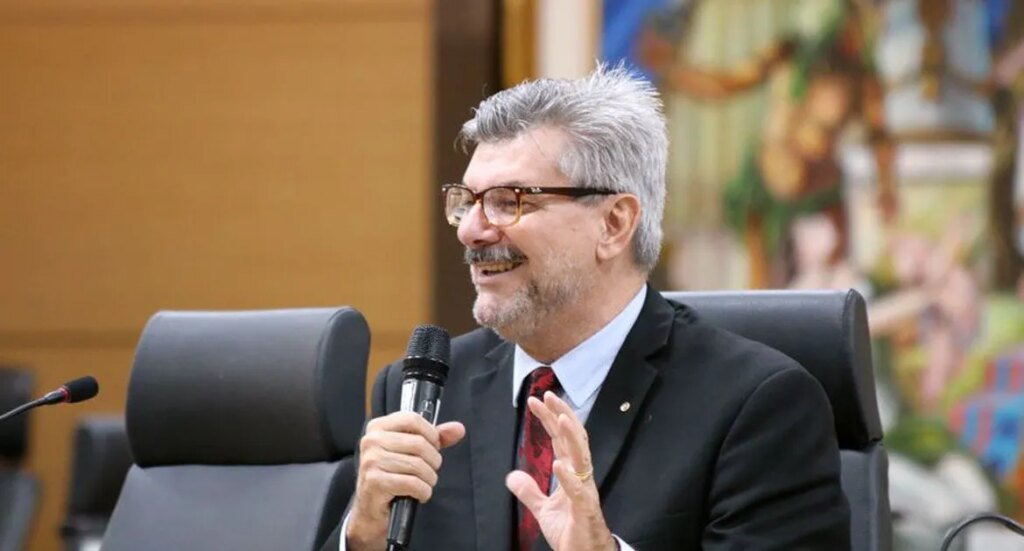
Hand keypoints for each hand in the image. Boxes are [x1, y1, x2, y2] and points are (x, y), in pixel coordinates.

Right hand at [346, 411, 465, 550]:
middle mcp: (371, 441)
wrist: (371, 507)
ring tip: (425, 483)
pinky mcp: (375, 481)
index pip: (412, 419)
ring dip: (429, 478)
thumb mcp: (411, 451)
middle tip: (430, 470)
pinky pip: (412, 483)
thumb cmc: (392, 475)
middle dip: (433, 460)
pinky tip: (419, 493)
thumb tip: (458, 429)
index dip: (431, 433)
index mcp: (378, 427)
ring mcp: (371, 461)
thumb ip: (434, 438)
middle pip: (419, 443)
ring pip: (417, 465)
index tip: (434, 446)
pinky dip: (423, 491)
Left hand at [506, 392, 616, 550]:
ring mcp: (585, 492)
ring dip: (571, 437)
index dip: (549, 419)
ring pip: (581, 458)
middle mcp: (581, 477)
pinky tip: (559, 464)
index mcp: (572, 474)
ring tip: (560, 418)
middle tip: (548, 395)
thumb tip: (512, 476)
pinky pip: (578, 492)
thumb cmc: (571, 532)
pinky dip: (569, 478)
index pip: (561, 439)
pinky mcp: (585, 510)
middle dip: (562, 415)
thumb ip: (530, 492)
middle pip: (573, 439)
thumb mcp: (544, 510)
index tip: (537, 400)